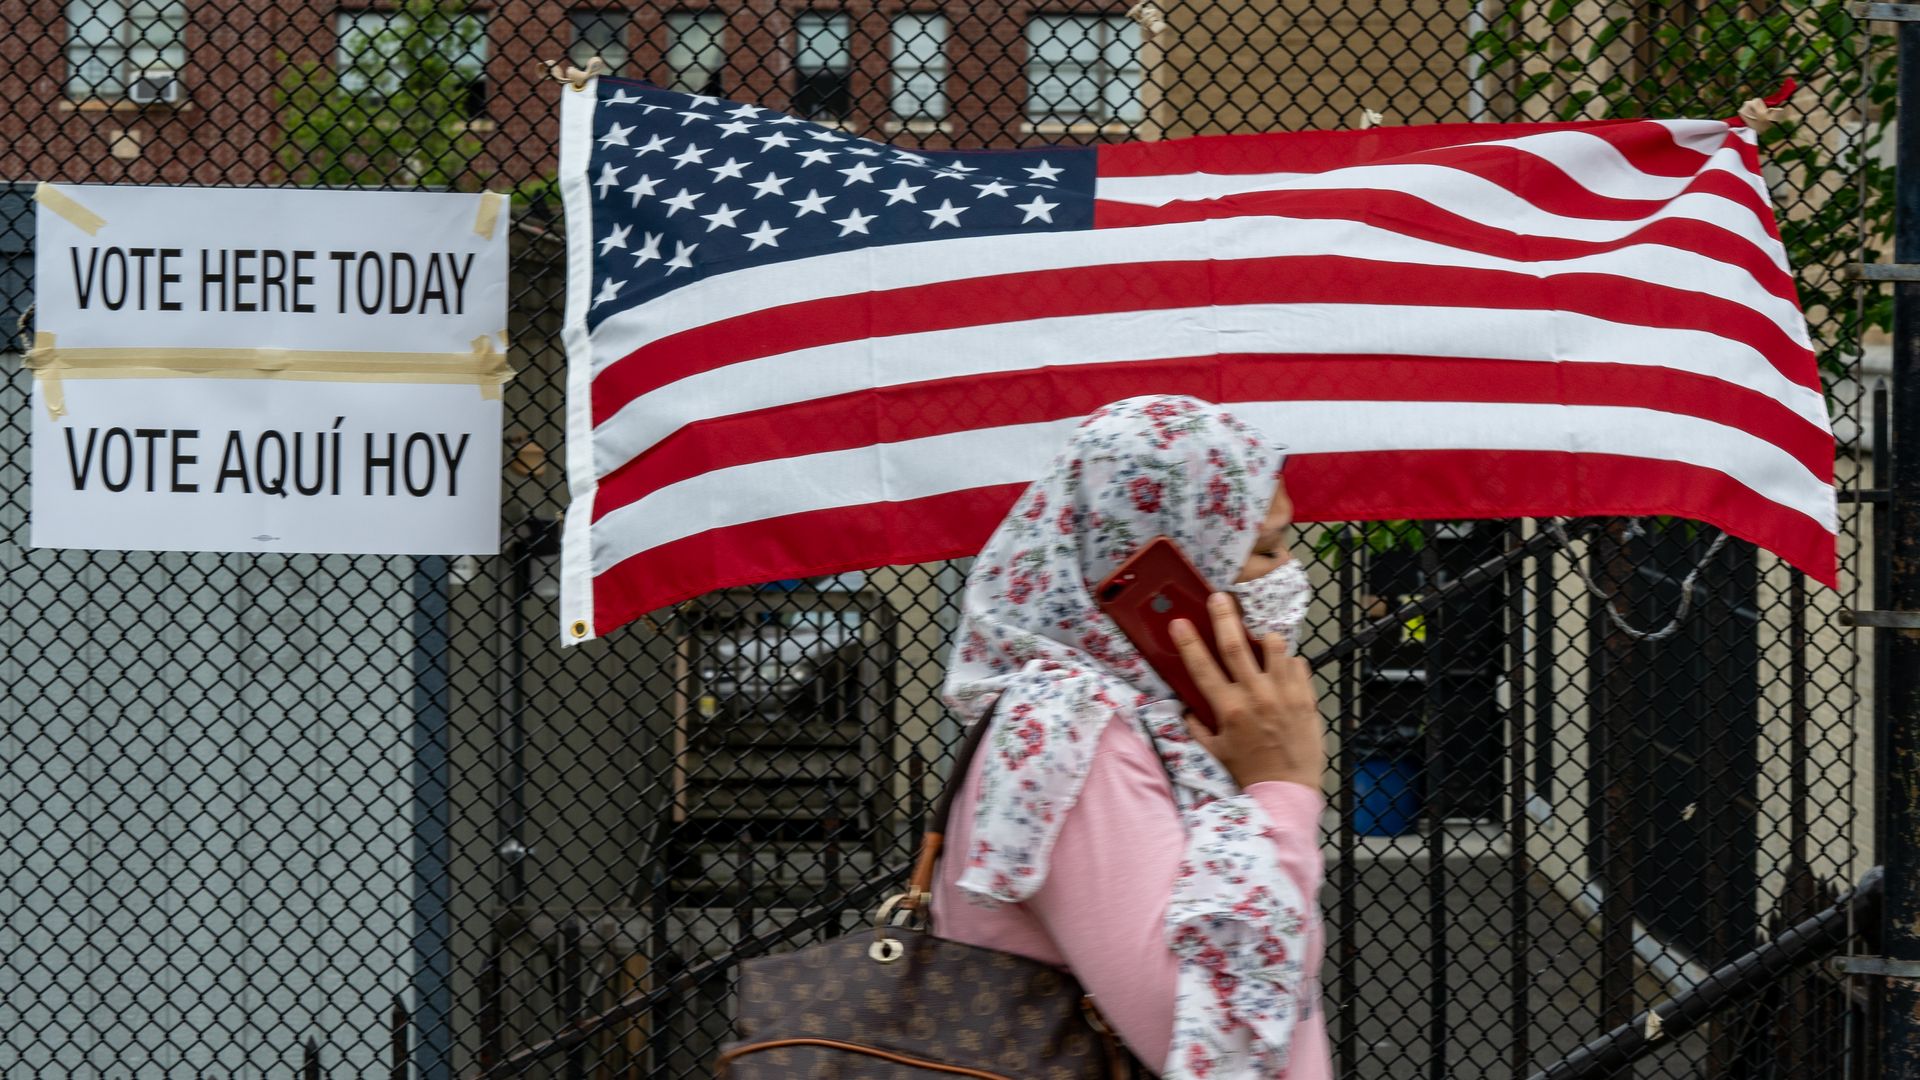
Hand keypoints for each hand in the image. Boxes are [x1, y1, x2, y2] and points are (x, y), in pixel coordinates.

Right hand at [1169, 592, 1325, 790]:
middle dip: (1224, 617)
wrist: (1287, 788)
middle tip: (1219, 596)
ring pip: (1274, 647)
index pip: (1202, 668)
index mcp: (1228, 709)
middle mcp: (1255, 696)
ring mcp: (1283, 694)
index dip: (1188, 642)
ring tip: (1261, 639)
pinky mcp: (1306, 697)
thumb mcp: (1215, 752)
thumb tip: (1185, 709)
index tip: (1179, 622)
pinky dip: (1288, 662)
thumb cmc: (1248, 770)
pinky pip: (1297, 664)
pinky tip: (1282, 672)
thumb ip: (1197, 727)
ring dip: (1265, 639)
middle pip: (1236, 646)